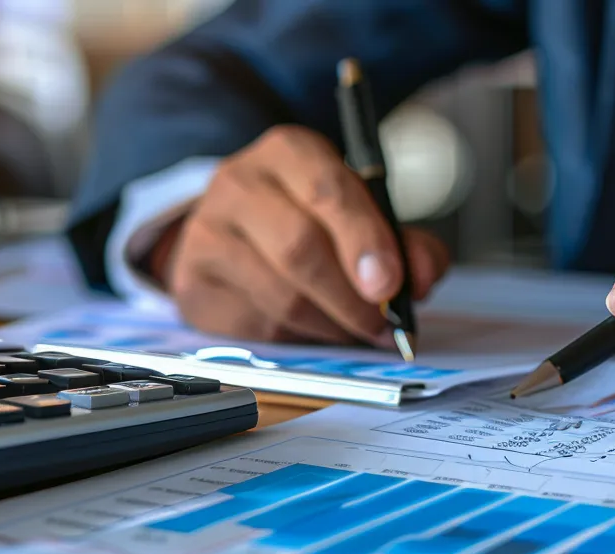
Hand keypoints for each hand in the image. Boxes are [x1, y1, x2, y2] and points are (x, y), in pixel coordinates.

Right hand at [152, 125, 449, 344]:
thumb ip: (405, 243)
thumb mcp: (362, 213)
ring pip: (280, 297)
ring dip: (332, 326)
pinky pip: (257, 328)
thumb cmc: (310, 218)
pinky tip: (316, 331)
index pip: (328, 191)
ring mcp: (206, 235)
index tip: (391, 285)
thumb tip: (422, 278)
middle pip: (300, 249)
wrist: (233, 228)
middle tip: (383, 325)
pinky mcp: (192, 286)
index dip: (365, 241)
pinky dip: (299, 340)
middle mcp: (238, 184)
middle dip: (352, 298)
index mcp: (289, 152)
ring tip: (357, 331)